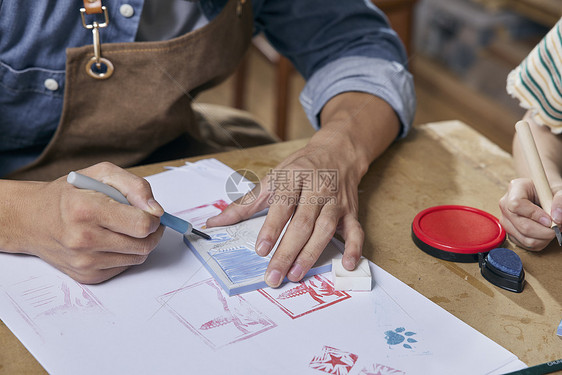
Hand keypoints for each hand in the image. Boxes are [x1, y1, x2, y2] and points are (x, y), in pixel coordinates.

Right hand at [0, 162, 164, 282]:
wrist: (31, 219)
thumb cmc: (68, 194)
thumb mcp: (101, 174)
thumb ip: (135, 186)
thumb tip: (156, 210)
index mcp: (87, 210)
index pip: (141, 224)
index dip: (153, 218)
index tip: (149, 212)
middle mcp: (83, 239)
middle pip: (144, 245)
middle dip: (151, 232)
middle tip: (143, 220)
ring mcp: (84, 261)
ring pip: (137, 258)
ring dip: (139, 243)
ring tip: (124, 228)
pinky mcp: (86, 275)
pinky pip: (124, 267)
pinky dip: (126, 254)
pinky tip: (112, 241)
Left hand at [207, 92, 399, 287]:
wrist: (337, 152)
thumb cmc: (300, 168)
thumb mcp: (272, 178)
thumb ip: (246, 203)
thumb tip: (215, 223)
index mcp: (293, 178)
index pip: (282, 205)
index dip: (271, 228)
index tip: (261, 250)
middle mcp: (317, 189)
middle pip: (302, 223)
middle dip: (287, 251)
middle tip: (274, 276)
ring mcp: (336, 201)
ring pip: (325, 229)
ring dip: (311, 253)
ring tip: (295, 274)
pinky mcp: (351, 211)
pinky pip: (356, 230)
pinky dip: (354, 248)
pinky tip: (347, 265)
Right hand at [499, 177, 559, 249]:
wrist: (541, 192)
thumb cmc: (548, 189)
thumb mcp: (558, 189)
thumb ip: (560, 200)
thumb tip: (557, 219)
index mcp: (515, 188)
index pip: (516, 205)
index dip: (534, 215)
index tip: (550, 219)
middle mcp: (505, 205)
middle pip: (522, 226)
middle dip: (545, 231)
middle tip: (558, 227)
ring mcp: (506, 220)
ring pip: (525, 238)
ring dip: (544, 238)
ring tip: (552, 229)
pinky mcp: (509, 232)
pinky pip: (526, 244)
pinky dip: (540, 242)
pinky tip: (544, 232)